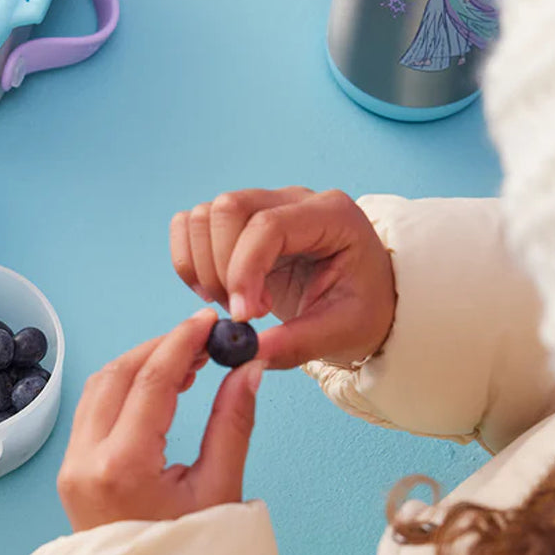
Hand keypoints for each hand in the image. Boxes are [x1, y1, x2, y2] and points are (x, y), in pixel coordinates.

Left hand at [57, 308, 262, 531]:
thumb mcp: (220, 493)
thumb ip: (232, 424)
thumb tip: (246, 368)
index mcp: (122, 467)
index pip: (151, 379)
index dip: (182, 341)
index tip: (207, 321)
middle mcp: (85, 461)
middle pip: (120, 373)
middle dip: (161, 347)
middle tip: (200, 338)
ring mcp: (71, 466)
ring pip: (101, 385)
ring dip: (140, 363)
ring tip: (185, 361)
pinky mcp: (71, 470)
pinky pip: (93, 408)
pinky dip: (124, 386)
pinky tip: (156, 385)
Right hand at [170, 188, 394, 368]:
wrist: (364, 297)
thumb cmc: (362, 307)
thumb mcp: (343, 331)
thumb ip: (296, 342)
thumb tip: (247, 354)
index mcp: (331, 215)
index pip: (269, 225)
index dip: (244, 269)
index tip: (243, 315)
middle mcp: (292, 200)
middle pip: (227, 208)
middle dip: (220, 266)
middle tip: (240, 311)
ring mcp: (262, 204)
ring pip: (203, 215)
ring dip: (203, 265)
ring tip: (231, 302)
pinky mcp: (238, 222)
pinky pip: (192, 223)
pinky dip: (190, 259)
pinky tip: (216, 290)